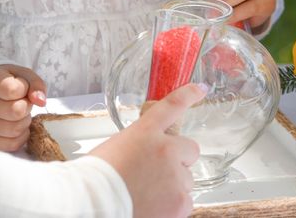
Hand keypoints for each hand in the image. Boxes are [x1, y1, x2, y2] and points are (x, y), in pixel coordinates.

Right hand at [0, 64, 46, 151]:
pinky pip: (12, 144)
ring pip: (15, 130)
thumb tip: (41, 101)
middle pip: (16, 111)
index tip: (21, 86)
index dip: (25, 89)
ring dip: (25, 121)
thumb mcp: (22, 74)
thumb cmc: (8, 82)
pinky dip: (21, 135)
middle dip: (27, 106)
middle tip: (23, 101)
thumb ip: (35, 84)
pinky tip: (17, 124)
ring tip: (20, 112)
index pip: (13, 90)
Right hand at [90, 84, 204, 217]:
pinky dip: (174, 207)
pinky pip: (186, 201)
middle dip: (180, 160)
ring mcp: (175, 175)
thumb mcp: (117, 148)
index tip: (200, 89)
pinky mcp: (180, 201)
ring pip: (187, 179)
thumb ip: (140, 146)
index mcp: (145, 131)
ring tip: (149, 195)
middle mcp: (165, 149)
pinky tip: (154, 207)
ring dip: (174, 186)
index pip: (172, 105)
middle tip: (160, 173)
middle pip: (190, 149)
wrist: (96, 204)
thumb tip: (147, 155)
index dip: (188, 95)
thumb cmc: (98, 179)